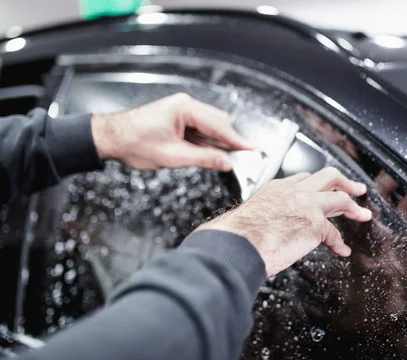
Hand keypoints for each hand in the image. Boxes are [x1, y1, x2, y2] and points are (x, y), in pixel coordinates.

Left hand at [91, 93, 252, 170]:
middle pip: (218, 122)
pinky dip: (207, 142)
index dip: (237, 140)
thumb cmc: (133, 142)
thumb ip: (203, 158)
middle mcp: (185, 106)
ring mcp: (182, 111)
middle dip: (230, 141)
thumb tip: (226, 162)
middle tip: (242, 159)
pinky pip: (200, 130)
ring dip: (218, 143)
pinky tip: (211, 154)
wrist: (110, 138)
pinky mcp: (178, 119)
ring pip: (210, 127)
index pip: (219, 125)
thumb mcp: (172, 156)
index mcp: (184, 109)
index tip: (252, 150)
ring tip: (226, 160)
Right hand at [197, 167, 372, 276]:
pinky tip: (342, 250)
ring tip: (362, 214)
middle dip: (345, 182)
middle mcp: (293, 192)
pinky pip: (334, 233)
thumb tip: (254, 233)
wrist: (238, 243)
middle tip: (355, 189)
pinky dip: (340, 243)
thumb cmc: (236, 236)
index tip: (322, 188)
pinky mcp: (315, 223)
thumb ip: (259, 219)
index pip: (302, 179)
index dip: (316, 184)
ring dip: (354, 207)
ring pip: (340, 197)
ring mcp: (307, 204)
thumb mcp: (247, 216)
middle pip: (328, 176)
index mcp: (276, 189)